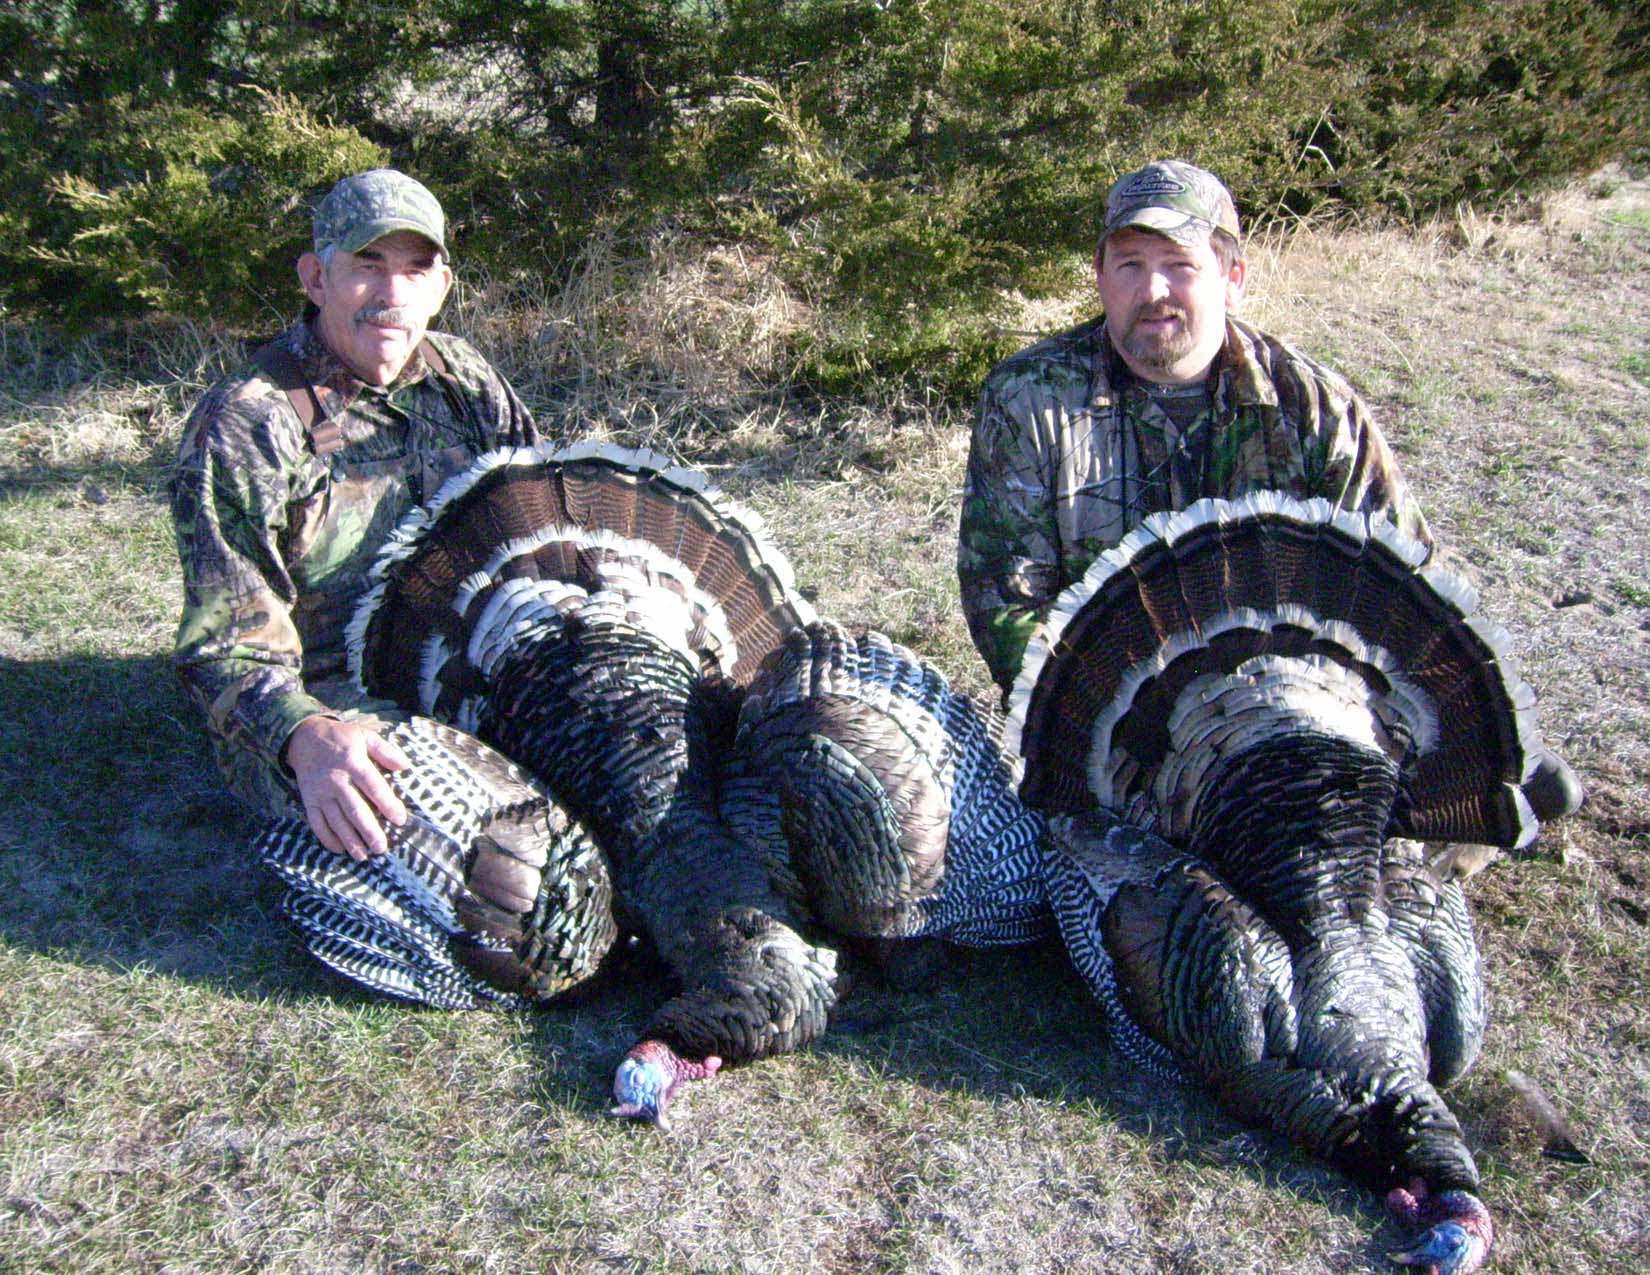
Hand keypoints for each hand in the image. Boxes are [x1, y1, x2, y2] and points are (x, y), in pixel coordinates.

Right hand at [283, 716, 410, 860]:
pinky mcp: (308, 800)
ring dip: (349, 840)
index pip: (373, 786)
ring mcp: (320, 792)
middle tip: (381, 848)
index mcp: (353, 762)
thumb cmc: (341, 738)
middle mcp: (336, 780)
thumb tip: (405, 766)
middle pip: (354, 809)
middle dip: (368, 830)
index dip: (387, 803)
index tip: (400, 819)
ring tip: (363, 856)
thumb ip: (385, 751)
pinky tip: (339, 850)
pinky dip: (327, 838)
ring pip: (336, 820)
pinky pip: (316, 822)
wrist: (303, 737)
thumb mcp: (365, 735)